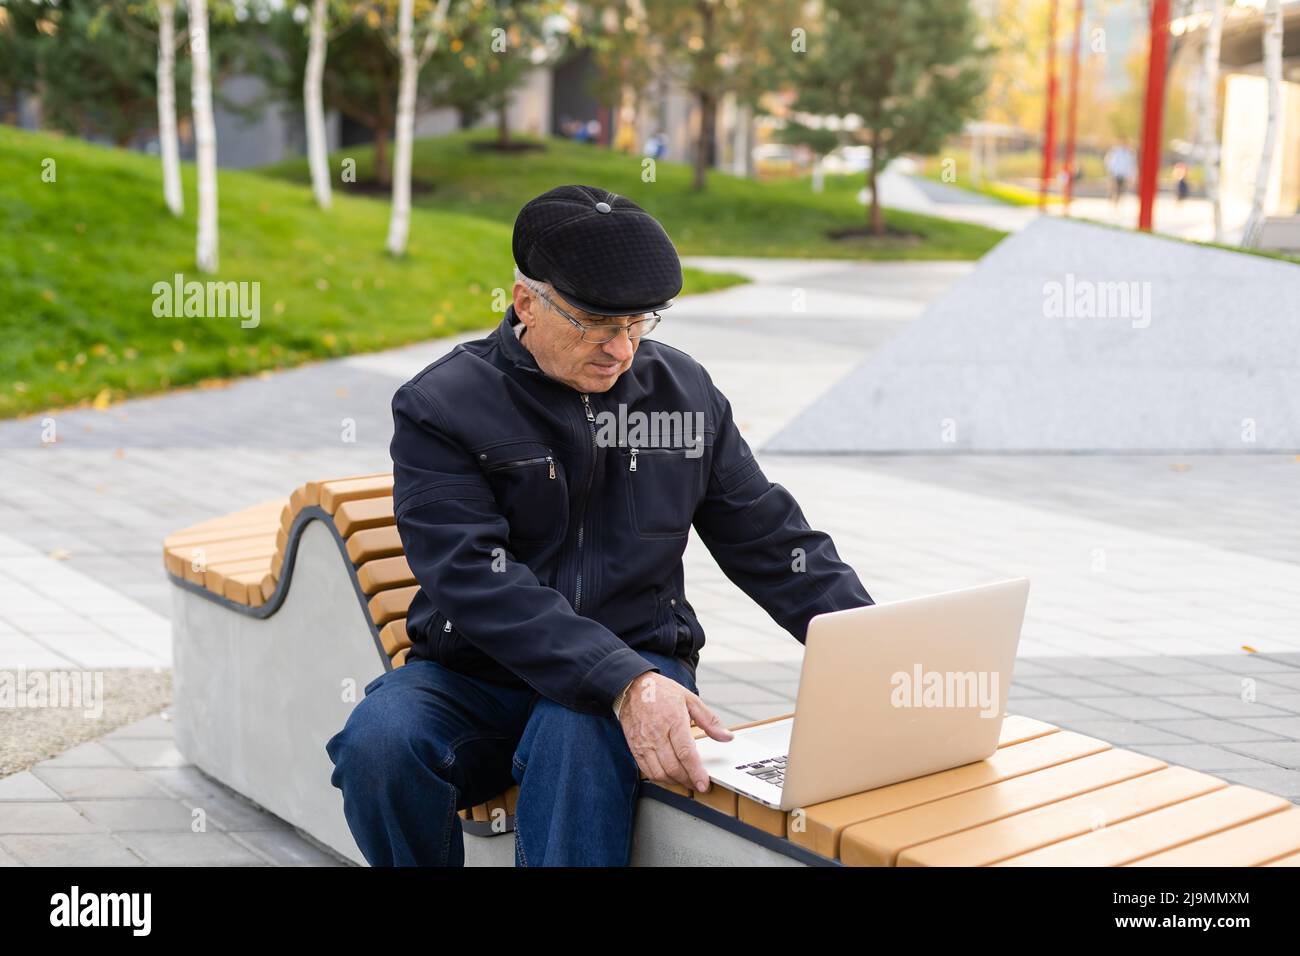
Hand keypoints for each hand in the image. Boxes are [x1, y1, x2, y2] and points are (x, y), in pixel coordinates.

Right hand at [618, 672, 733, 791]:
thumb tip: (726, 736)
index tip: (704, 784)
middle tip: (698, 784)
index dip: (696, 773)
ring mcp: (644, 742)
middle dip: (688, 781)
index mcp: (673, 721)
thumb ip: (709, 720)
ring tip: (685, 781)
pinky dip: (660, 778)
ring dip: (675, 782)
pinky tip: (669, 776)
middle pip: (673, 767)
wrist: (632, 686)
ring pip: (659, 773)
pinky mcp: (634, 747)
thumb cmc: (661, 691)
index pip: (686, 754)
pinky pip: (647, 770)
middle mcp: (657, 734)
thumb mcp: (690, 699)